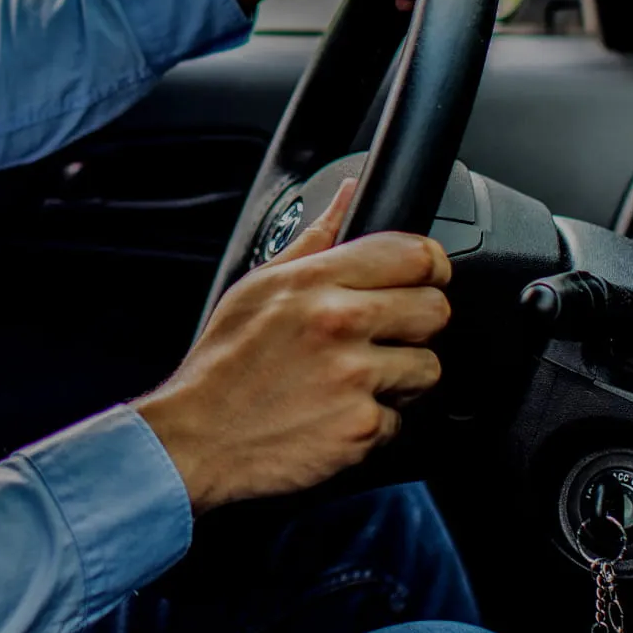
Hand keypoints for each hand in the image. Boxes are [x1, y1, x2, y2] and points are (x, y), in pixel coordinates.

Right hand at [133, 179, 450, 511]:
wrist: (196, 437)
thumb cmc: (223, 364)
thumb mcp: (257, 287)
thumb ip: (312, 240)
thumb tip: (345, 195)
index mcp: (314, 282)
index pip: (414, 254)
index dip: (429, 266)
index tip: (422, 279)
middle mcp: (338, 322)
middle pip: (435, 309)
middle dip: (417, 324)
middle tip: (385, 337)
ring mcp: (353, 376)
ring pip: (427, 368)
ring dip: (401, 379)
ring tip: (356, 382)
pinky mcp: (361, 427)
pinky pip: (401, 420)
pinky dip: (375, 424)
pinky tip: (338, 415)